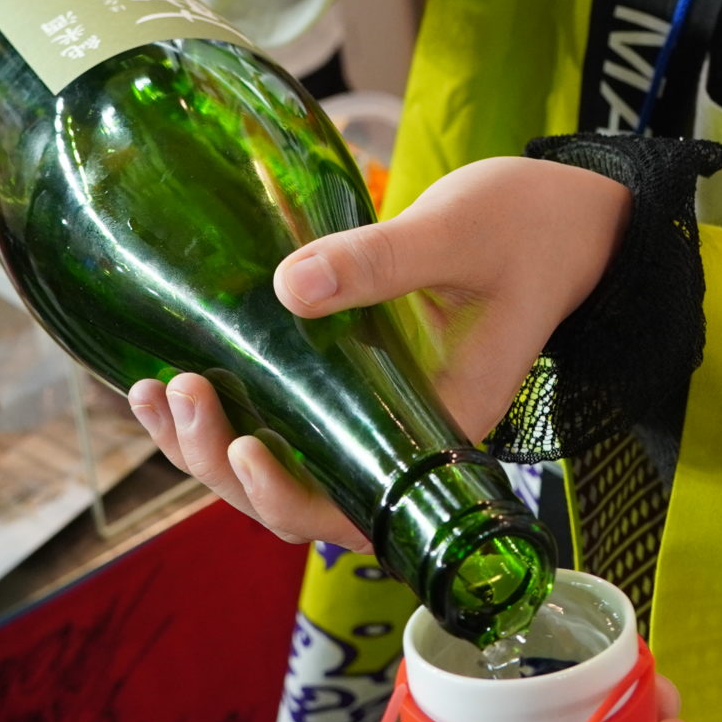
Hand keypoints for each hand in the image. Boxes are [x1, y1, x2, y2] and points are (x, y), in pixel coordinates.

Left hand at [128, 157, 630, 549]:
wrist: (565, 217)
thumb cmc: (527, 229)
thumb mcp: (457, 235)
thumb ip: (381, 260)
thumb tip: (288, 286)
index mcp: (441, 429)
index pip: (354, 505)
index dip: (287, 497)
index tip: (245, 447)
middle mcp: (403, 441)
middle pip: (300, 496)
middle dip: (224, 464)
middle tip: (180, 392)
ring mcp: (376, 414)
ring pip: (283, 463)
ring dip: (210, 446)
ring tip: (156, 394)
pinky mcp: (355, 381)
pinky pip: (286, 418)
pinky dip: (228, 408)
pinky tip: (174, 375)